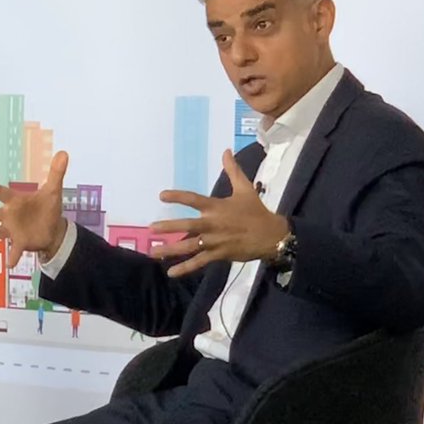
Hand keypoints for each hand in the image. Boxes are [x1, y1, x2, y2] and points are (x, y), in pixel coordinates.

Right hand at [0, 151, 69, 268]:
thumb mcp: (53, 190)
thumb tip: (64, 153)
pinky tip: (10, 264)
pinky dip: (12, 257)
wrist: (54, 228)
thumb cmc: (48, 207)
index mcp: (15, 200)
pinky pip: (14, 250)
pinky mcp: (19, 242)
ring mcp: (12, 229)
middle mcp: (9, 215)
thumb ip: (56, 172)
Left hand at [149, 149, 289, 277]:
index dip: (178, 197)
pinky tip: (171, 273)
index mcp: (217, 207)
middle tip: (152, 227)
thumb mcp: (245, 188)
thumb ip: (233, 170)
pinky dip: (186, 268)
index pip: (194, 200)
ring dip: (171, 250)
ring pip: (190, 246)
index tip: (161, 195)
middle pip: (188, 225)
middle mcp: (213, 224)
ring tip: (154, 252)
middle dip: (169, 227)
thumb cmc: (255, 211)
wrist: (271, 235)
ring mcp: (215, 241)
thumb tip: (226, 151)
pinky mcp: (218, 255)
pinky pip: (199, 262)